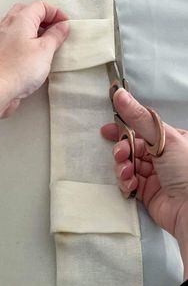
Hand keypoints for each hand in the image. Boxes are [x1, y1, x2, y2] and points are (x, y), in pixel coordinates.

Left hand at [0, 0, 69, 116]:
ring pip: (20, 25)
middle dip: (45, 19)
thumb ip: (55, 36)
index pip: (41, 6)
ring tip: (46, 42)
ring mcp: (1, 37)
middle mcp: (8, 24)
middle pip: (29, 12)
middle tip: (57, 31)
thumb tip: (62, 26)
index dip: (56, 13)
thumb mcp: (45, 51)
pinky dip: (25, 39)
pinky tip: (32, 52)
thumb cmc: (19, 69)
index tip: (66, 25)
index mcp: (21, 19)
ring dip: (35, 29)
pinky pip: (14, 37)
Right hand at [101, 89, 187, 244]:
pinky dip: (126, 183)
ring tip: (127, 173)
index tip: (106, 131)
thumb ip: (138, 116)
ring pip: (127, 165)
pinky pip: (128, 182)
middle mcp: (160, 156)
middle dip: (122, 151)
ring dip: (122, 168)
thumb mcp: (163, 137)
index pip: (140, 129)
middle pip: (131, 148)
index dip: (122, 129)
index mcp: (168, 140)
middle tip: (120, 155)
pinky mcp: (145, 192)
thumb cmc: (183, 167)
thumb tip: (118, 93)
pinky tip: (131, 185)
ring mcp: (152, 174)